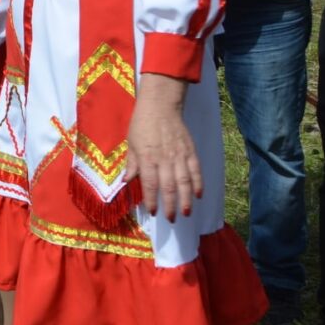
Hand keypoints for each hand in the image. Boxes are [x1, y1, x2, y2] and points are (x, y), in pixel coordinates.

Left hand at [123, 74, 201, 221]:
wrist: (161, 106)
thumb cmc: (141, 125)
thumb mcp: (131, 144)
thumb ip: (131, 164)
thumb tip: (126, 181)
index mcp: (147, 158)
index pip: (149, 184)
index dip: (151, 200)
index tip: (153, 212)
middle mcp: (164, 159)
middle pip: (169, 187)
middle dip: (170, 205)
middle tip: (171, 219)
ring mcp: (180, 155)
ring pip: (185, 182)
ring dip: (186, 199)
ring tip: (186, 212)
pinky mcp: (191, 151)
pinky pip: (196, 171)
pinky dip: (199, 184)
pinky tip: (199, 195)